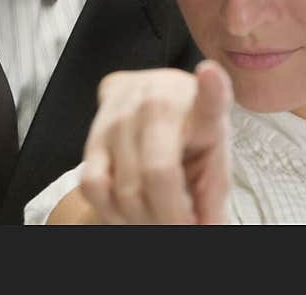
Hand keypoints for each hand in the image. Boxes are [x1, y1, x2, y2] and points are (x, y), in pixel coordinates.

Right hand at [79, 60, 232, 223]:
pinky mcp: (92, 135)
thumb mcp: (213, 158)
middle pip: (158, 174)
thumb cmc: (190, 134)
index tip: (210, 74)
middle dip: (171, 219)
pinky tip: (128, 213)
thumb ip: (214, 197)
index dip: (211, 86)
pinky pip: (93, 186)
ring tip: (158, 221)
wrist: (150, 100)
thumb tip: (208, 230)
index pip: (207, 94)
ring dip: (142, 221)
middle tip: (182, 229)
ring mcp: (118, 116)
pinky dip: (111, 211)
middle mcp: (155, 101)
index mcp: (197, 103)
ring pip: (125, 189)